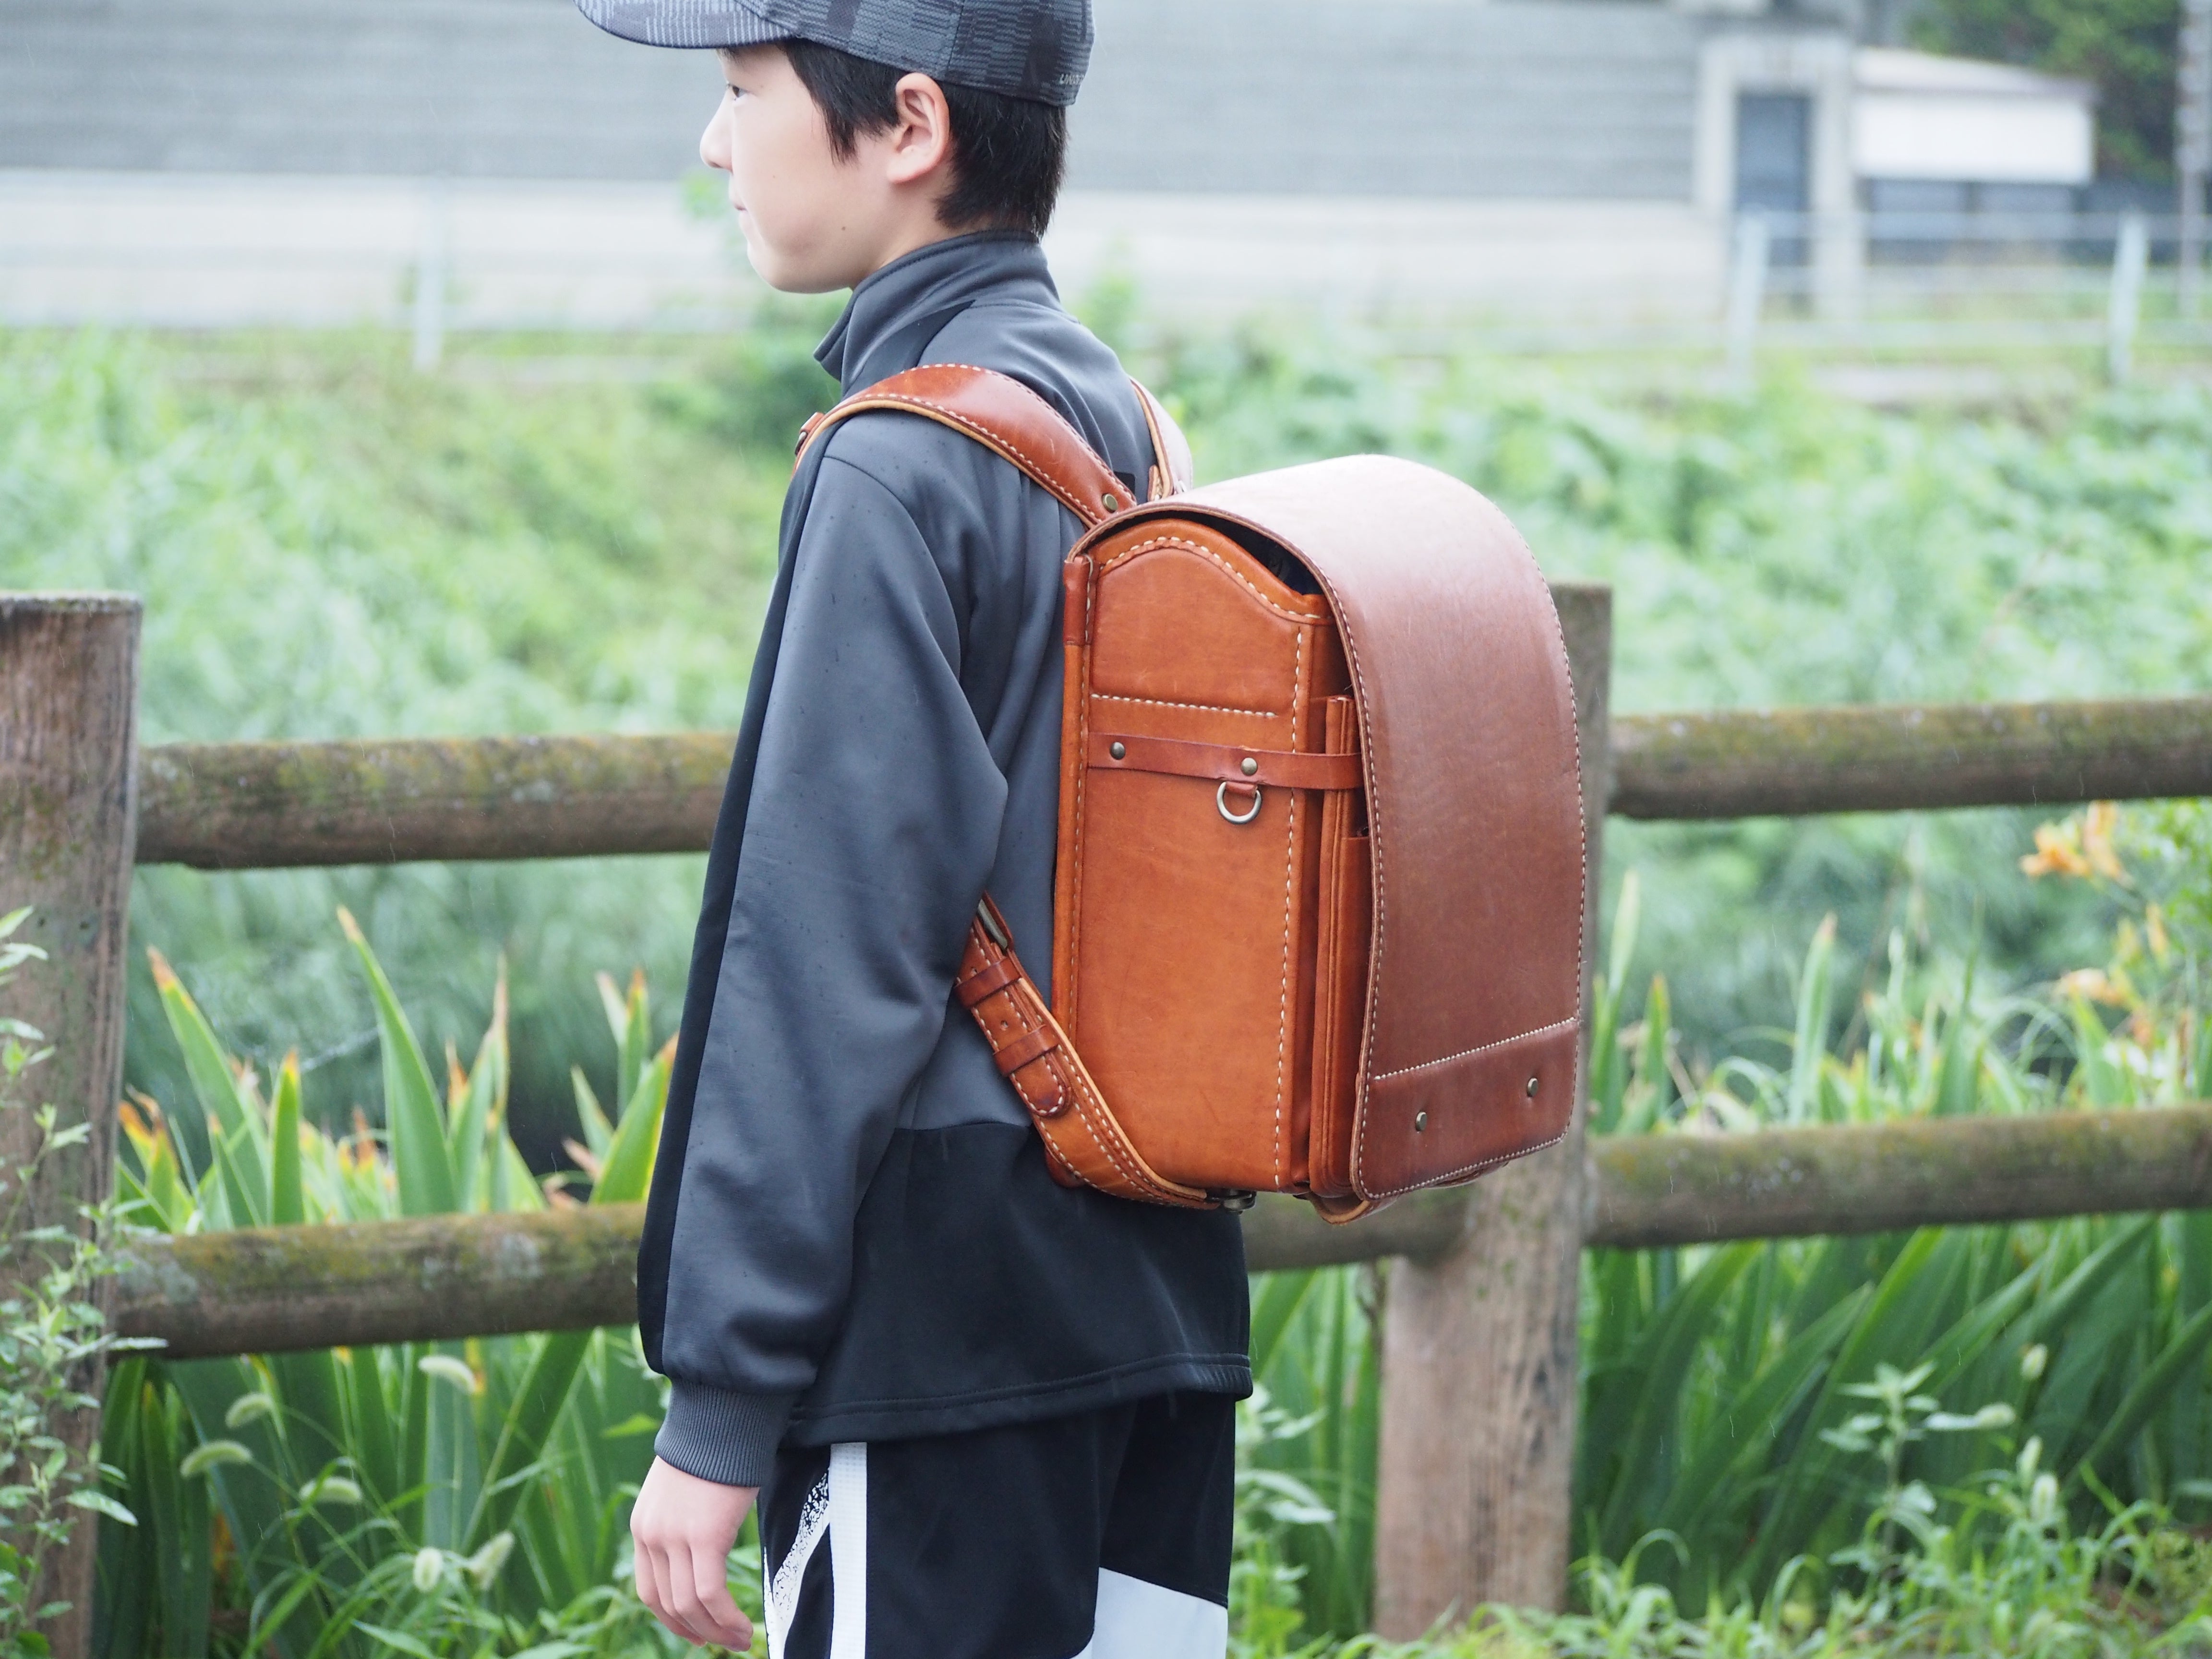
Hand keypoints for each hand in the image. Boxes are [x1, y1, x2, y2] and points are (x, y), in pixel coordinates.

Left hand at [631, 1455, 759, 1650]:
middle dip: (697, 1630)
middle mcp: (651, 1536)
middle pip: (668, 1604)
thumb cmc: (714, 1449)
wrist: (723, 1416)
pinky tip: (743, 1627)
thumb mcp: (684, 1492)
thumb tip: (702, 1554)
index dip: (673, 1619)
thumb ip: (683, 1524)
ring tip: (739, 1641)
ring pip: (690, 1605)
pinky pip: (711, 1592)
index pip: (650, 1591)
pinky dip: (726, 1617)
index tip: (697, 1632)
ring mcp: (674, 1537)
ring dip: (716, 1630)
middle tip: (723, 1643)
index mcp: (644, 1528)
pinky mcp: (703, 1536)